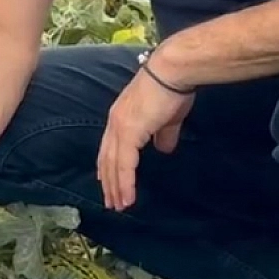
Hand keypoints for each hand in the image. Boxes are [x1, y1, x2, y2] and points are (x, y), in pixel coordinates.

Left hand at [97, 66, 194, 212]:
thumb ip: (163, 134)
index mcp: (121, 117)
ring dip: (116, 187)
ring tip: (119, 205)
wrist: (171, 72)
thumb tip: (164, 149)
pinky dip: (125, 181)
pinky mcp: (129, 131)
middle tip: (112, 202)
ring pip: (113, 164)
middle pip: (107, 158)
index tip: (110, 184)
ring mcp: (120, 127)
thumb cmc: (172, 90)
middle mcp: (115, 122)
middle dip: (110, 182)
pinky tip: (127, 197)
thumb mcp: (167, 118)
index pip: (110, 147)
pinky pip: (124, 163)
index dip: (109, 166)